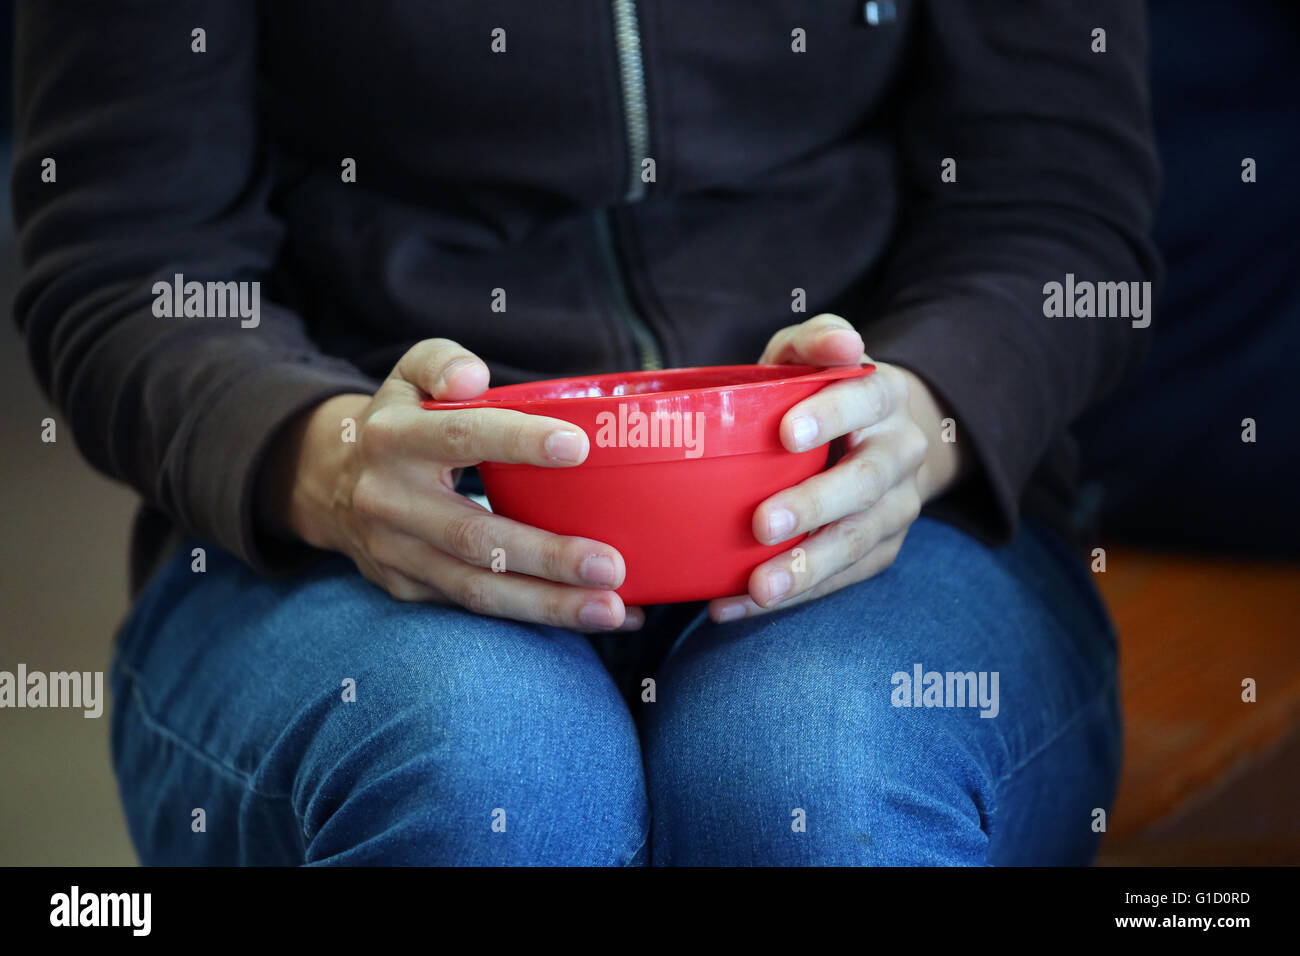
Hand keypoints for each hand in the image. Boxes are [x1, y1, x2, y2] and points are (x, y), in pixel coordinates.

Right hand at [258, 339, 642, 630]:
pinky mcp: (409, 590)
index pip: (460, 434)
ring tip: (612, 609)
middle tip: (610, 565)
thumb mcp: (409, 374)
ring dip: (549, 606)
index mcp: (395, 437)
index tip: (577, 447)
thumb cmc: (401, 422)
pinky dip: (542, 616)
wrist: (330, 484)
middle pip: (475, 537)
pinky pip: (480, 609)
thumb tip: (474, 378)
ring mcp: (398, 555)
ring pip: (478, 591)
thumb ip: (442, 361)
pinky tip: (603, 614)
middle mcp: (390, 501)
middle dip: (546, 556)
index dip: (517, 441)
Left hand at [708, 314, 964, 622]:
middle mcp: (901, 452)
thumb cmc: (818, 391)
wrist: (876, 436)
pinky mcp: (881, 551)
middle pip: (865, 482)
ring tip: (759, 588)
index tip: (784, 433)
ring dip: (807, 567)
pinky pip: (840, 580)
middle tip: (761, 524)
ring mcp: (897, 507)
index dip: (829, 415)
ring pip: (858, 541)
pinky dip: (789, 596)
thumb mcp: (810, 354)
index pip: (864, 399)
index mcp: (884, 395)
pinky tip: (733, 606)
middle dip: (813, 505)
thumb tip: (843, 343)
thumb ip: (814, 340)